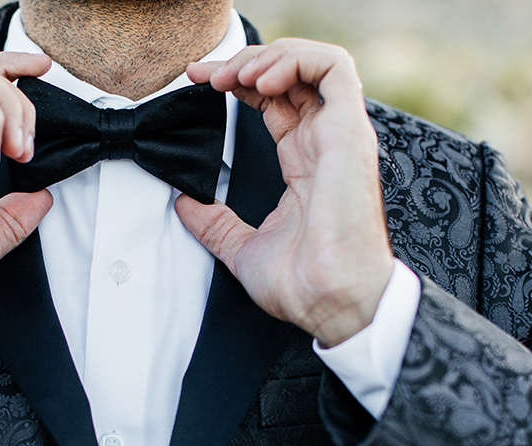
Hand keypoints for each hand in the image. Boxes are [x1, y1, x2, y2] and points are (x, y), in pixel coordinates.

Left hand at [182, 41, 393, 346]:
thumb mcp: (241, 247)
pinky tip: (259, 79)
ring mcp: (339, 136)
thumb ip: (214, 223)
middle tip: (204, 75)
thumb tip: (183, 206)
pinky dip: (295, 61)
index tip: (197, 84)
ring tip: (232, 76)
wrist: (328, 301)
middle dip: (243, 64)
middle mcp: (323, 143)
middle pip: (289, 77)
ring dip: (267, 57)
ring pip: (313, 63)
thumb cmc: (302, 284)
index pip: (274, 101)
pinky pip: (335, 70)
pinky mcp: (349, 134)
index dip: (238, 83)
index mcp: (304, 162)